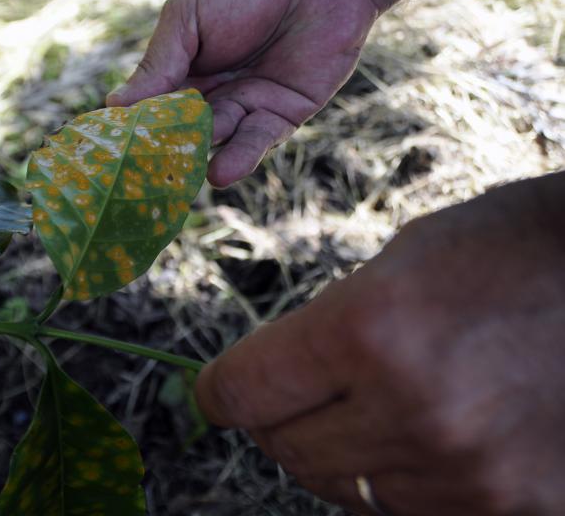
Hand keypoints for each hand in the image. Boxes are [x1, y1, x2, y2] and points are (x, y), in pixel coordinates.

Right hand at [106, 0, 377, 186]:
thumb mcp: (188, 17)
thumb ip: (159, 63)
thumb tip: (115, 105)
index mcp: (183, 70)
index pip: (152, 107)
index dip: (136, 127)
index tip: (115, 149)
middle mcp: (211, 95)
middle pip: (182, 131)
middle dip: (167, 150)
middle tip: (146, 174)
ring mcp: (247, 107)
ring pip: (219, 142)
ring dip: (202, 160)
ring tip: (186, 176)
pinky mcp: (283, 116)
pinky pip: (258, 141)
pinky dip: (241, 158)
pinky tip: (220, 173)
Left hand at [194, 172, 564, 514]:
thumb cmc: (508, 249)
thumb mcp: (400, 264)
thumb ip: (328, 334)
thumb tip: (274, 388)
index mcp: (369, 329)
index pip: (241, 392)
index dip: (220, 391)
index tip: (218, 392)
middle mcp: (412, 411)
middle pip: (285, 449)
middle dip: (278, 421)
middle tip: (296, 397)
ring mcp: (469, 473)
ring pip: (345, 490)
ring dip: (342, 453)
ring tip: (374, 408)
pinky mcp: (520, 509)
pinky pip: (415, 513)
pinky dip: (401, 482)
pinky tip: (426, 438)